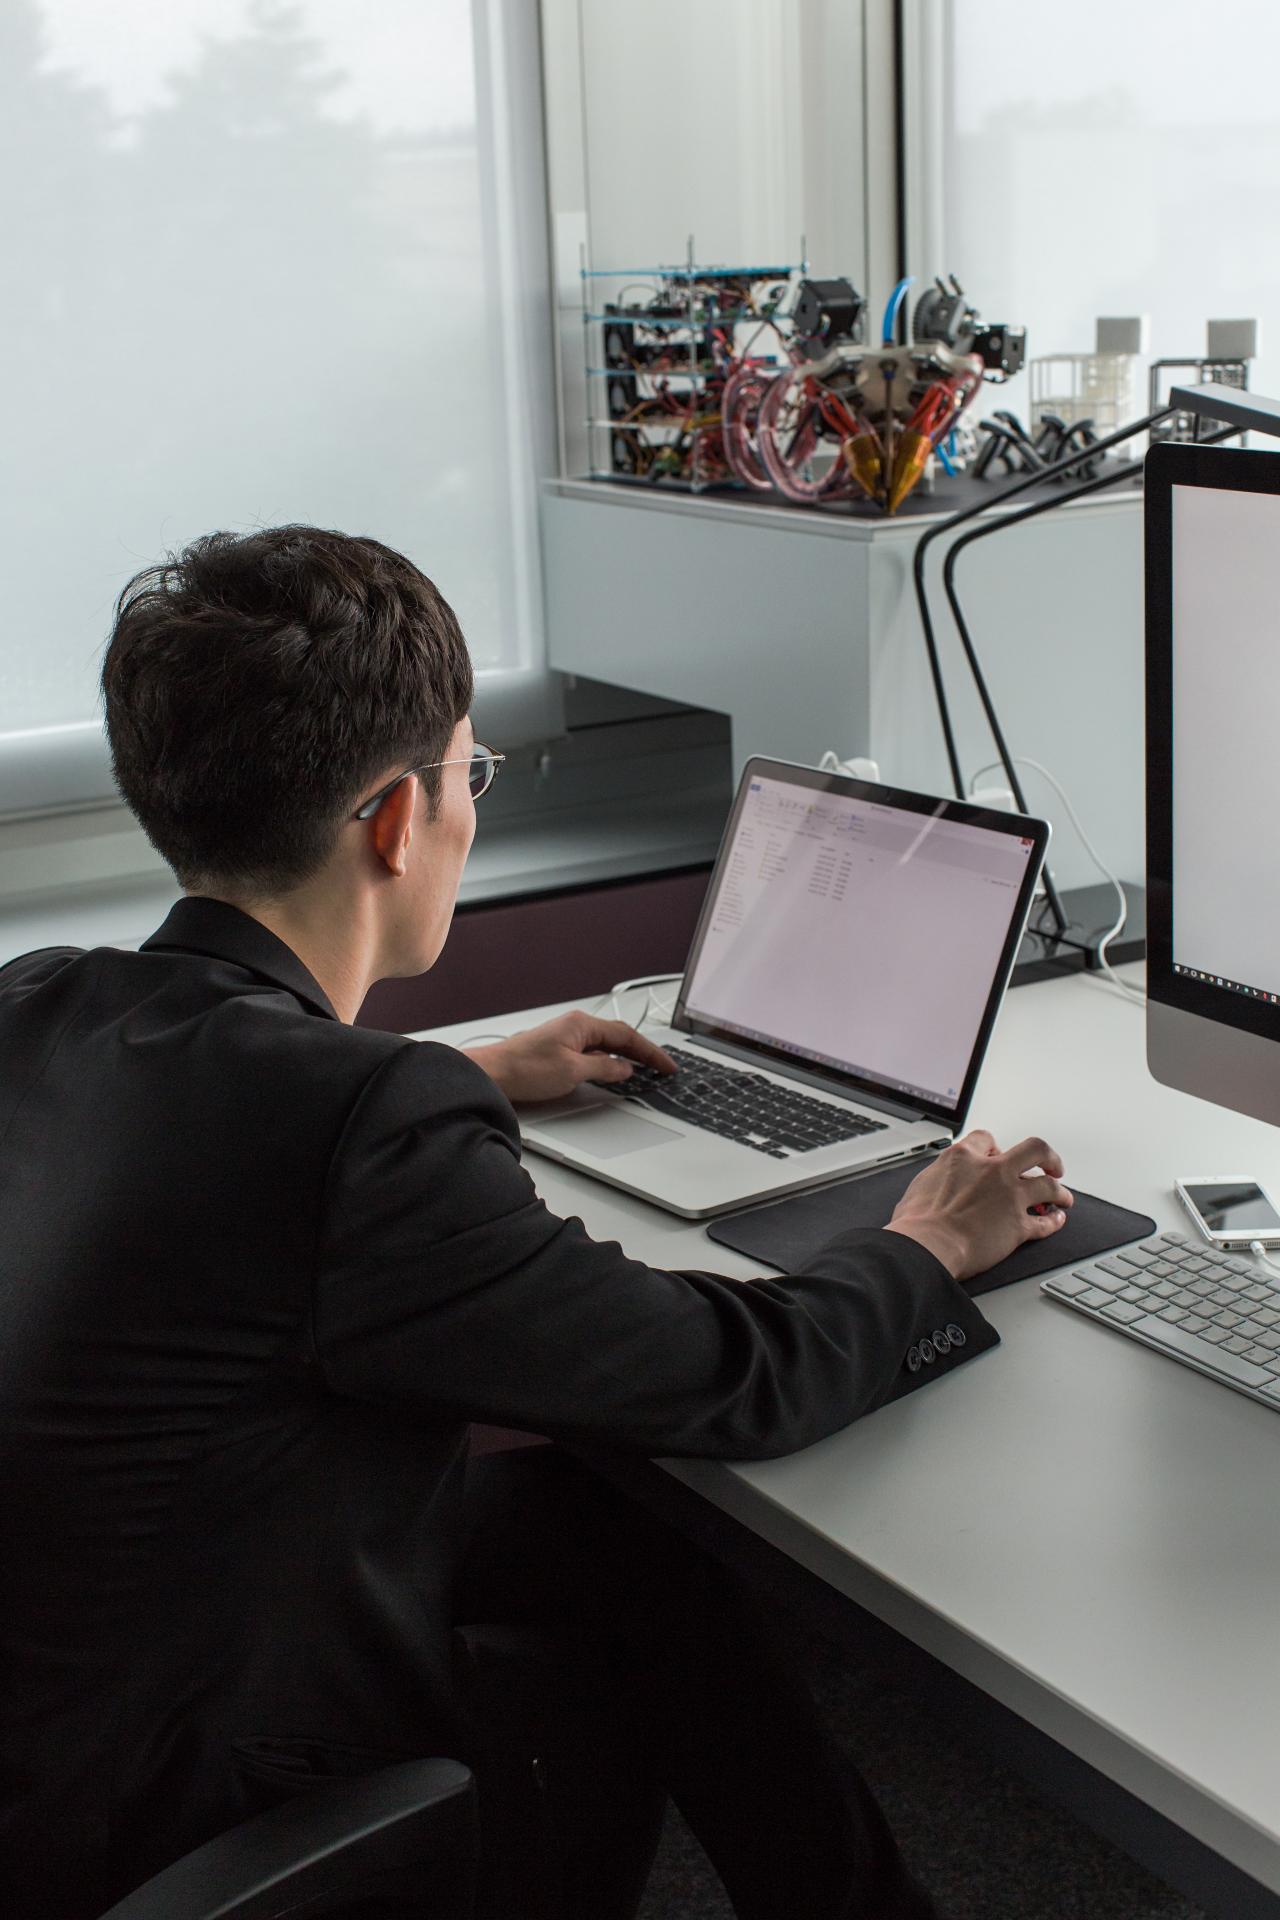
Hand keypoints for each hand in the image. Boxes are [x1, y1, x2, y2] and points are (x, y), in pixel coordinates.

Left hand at [463, 1010, 675, 1105]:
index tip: (666, 1064)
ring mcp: (566, 1037)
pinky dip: (608, 1062)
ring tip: (645, 1070)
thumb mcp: (573, 1072)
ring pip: (605, 1045)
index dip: (650, 1052)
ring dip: (625, 1057)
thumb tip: (624, 1069)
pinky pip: (592, 1052)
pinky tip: (612, 1072)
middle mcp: (575, 1026)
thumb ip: (603, 1069)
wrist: (493, 1074)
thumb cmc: (524, 1068)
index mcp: (582, 1024)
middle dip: (642, 1053)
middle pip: (618, 1038)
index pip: (626, 1036)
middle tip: (662, 1068)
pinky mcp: (558, 1049)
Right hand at [884, 1129, 1072, 1279]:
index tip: (997, 1155)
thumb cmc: (916, 1222)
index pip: (986, 1139)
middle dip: (1047, 1157)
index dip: (994, 1147)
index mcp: (963, 1158)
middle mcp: (992, 1172)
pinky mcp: (1018, 1226)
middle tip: (1051, 1165)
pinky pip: (1045, 1222)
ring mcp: (1009, 1197)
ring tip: (1062, 1196)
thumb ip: (940, 1176)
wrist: (926, 1246)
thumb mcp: (921, 1183)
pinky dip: (1055, 1222)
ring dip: (1060, 1191)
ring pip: (1049, 1186)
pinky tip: (1057, 1221)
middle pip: (1035, 1150)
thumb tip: (941, 1182)